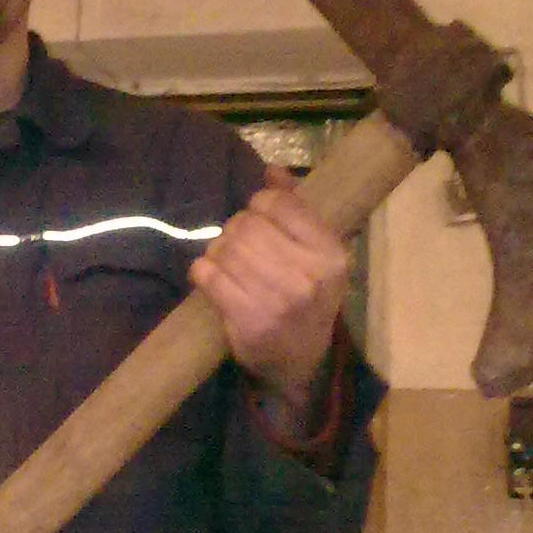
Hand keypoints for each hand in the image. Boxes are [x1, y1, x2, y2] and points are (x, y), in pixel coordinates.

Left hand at [188, 169, 348, 435]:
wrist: (300, 362)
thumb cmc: (308, 300)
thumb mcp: (317, 255)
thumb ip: (297, 209)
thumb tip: (271, 171)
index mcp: (331, 254)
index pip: (278, 205)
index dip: (259, 206)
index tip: (259, 221)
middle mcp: (308, 276)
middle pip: (247, 226)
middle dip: (235, 231)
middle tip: (238, 246)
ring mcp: (277, 301)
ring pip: (225, 249)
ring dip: (217, 251)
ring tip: (225, 263)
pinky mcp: (247, 321)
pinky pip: (209, 276)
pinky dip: (202, 272)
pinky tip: (211, 278)